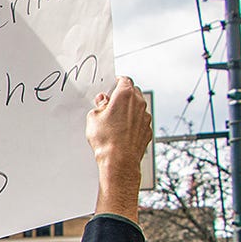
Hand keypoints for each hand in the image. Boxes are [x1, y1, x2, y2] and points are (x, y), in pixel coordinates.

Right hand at [86, 76, 150, 222]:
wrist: (119, 161)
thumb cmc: (107, 140)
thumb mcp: (93, 118)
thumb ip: (99, 106)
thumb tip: (103, 102)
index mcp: (125, 95)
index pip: (124, 80)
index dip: (117, 82)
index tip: (111, 86)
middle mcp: (139, 104)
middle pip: (133, 92)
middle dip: (123, 95)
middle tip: (110, 103)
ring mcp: (145, 117)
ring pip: (138, 107)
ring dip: (129, 110)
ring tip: (114, 120)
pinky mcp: (147, 130)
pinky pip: (140, 121)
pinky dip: (133, 123)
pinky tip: (122, 132)